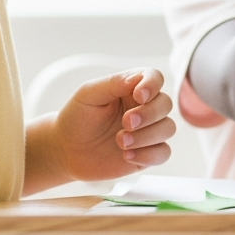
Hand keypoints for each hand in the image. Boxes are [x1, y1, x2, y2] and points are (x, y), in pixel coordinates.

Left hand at [51, 68, 175, 181]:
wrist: (66, 151)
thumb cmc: (76, 118)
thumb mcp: (88, 94)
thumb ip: (114, 83)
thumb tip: (138, 79)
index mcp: (133, 88)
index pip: (155, 78)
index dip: (152, 85)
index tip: (139, 96)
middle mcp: (145, 108)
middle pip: (165, 104)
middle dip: (149, 114)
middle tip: (125, 122)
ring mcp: (148, 131)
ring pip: (168, 128)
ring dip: (147, 136)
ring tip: (120, 142)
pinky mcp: (148, 154)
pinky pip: (163, 153)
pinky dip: (149, 155)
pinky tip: (127, 156)